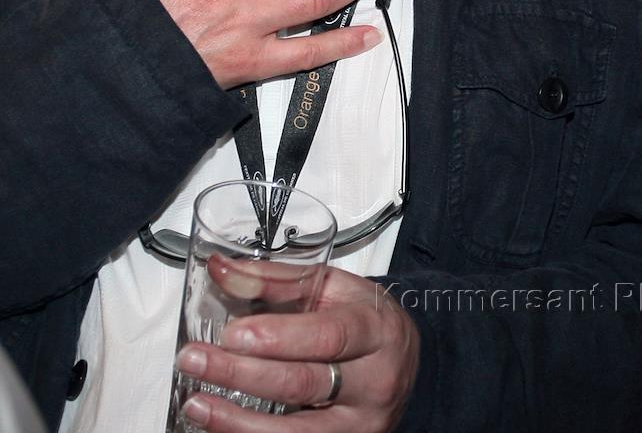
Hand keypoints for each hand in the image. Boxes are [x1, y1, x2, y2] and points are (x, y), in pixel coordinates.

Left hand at [176, 257, 418, 430]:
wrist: (404, 362)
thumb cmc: (364, 319)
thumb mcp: (334, 287)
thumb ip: (277, 279)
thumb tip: (221, 269)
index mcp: (375, 330)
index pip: (327, 336)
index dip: (279, 337)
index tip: (234, 334)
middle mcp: (373, 382)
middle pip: (303, 382)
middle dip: (242, 373)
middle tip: (195, 360)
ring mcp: (360, 425)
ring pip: (295, 431)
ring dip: (237, 421)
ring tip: (196, 403)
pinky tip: (220, 426)